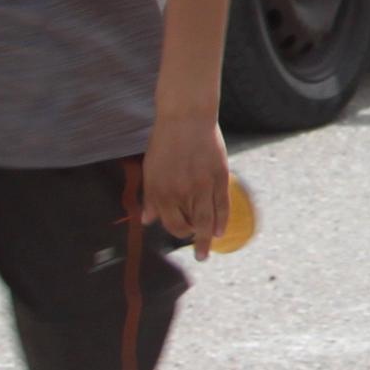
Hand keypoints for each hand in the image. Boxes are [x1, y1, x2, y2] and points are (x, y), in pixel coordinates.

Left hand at [142, 114, 232, 251]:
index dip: (176, 230)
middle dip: (193, 239)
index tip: (181, 232)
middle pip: (190, 226)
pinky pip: (223, 205)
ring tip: (207, 250)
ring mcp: (203, 186)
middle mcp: (182, 193)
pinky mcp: (219, 177)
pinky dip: (223, 221)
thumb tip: (147, 220)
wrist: (186, 119)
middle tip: (198, 251)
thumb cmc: (165, 142)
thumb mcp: (150, 171)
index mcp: (162, 192)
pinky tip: (221, 232)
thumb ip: (150, 197)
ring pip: (208, 220)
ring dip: (208, 238)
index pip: (170, 223)